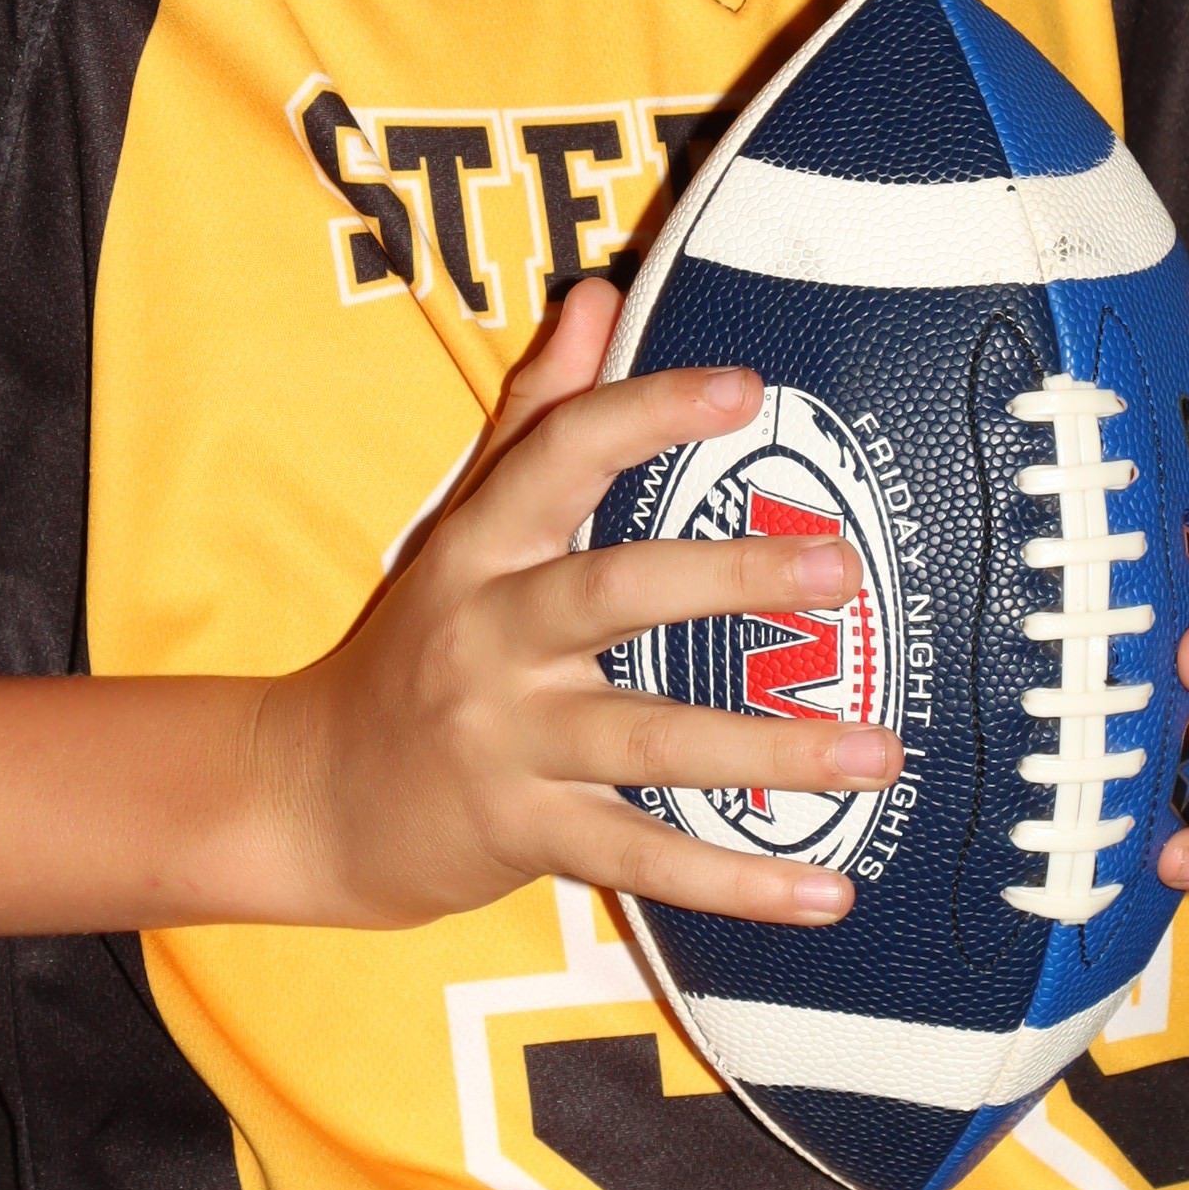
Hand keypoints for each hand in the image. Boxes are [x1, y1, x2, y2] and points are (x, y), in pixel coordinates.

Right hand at [256, 277, 892, 935]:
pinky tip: (826, 892)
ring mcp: (505, 740)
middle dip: (730, 577)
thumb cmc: (416, 645)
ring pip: (647, 741)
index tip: (746, 387)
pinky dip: (736, 882)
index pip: (561, 456)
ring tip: (878, 750)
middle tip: (842, 570)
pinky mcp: (523, 833)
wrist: (310, 797)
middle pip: (613, 592)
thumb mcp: (461, 526)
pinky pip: (642, 858)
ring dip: (770, 751)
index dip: (649, 414)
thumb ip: (537, 416)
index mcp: (481, 548)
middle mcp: (489, 636)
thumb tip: (601, 297)